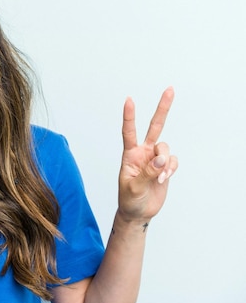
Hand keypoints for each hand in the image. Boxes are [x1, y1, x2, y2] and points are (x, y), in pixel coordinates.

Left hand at [118, 87, 178, 221]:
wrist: (138, 212)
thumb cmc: (129, 199)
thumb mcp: (133, 187)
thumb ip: (146, 172)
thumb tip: (160, 159)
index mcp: (129, 154)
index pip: (129, 132)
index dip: (129, 116)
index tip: (129, 100)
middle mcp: (143, 152)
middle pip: (154, 127)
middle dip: (162, 108)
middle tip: (169, 89)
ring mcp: (155, 159)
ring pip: (166, 148)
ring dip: (165, 162)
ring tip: (159, 177)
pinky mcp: (165, 167)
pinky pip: (173, 161)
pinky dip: (170, 169)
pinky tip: (163, 179)